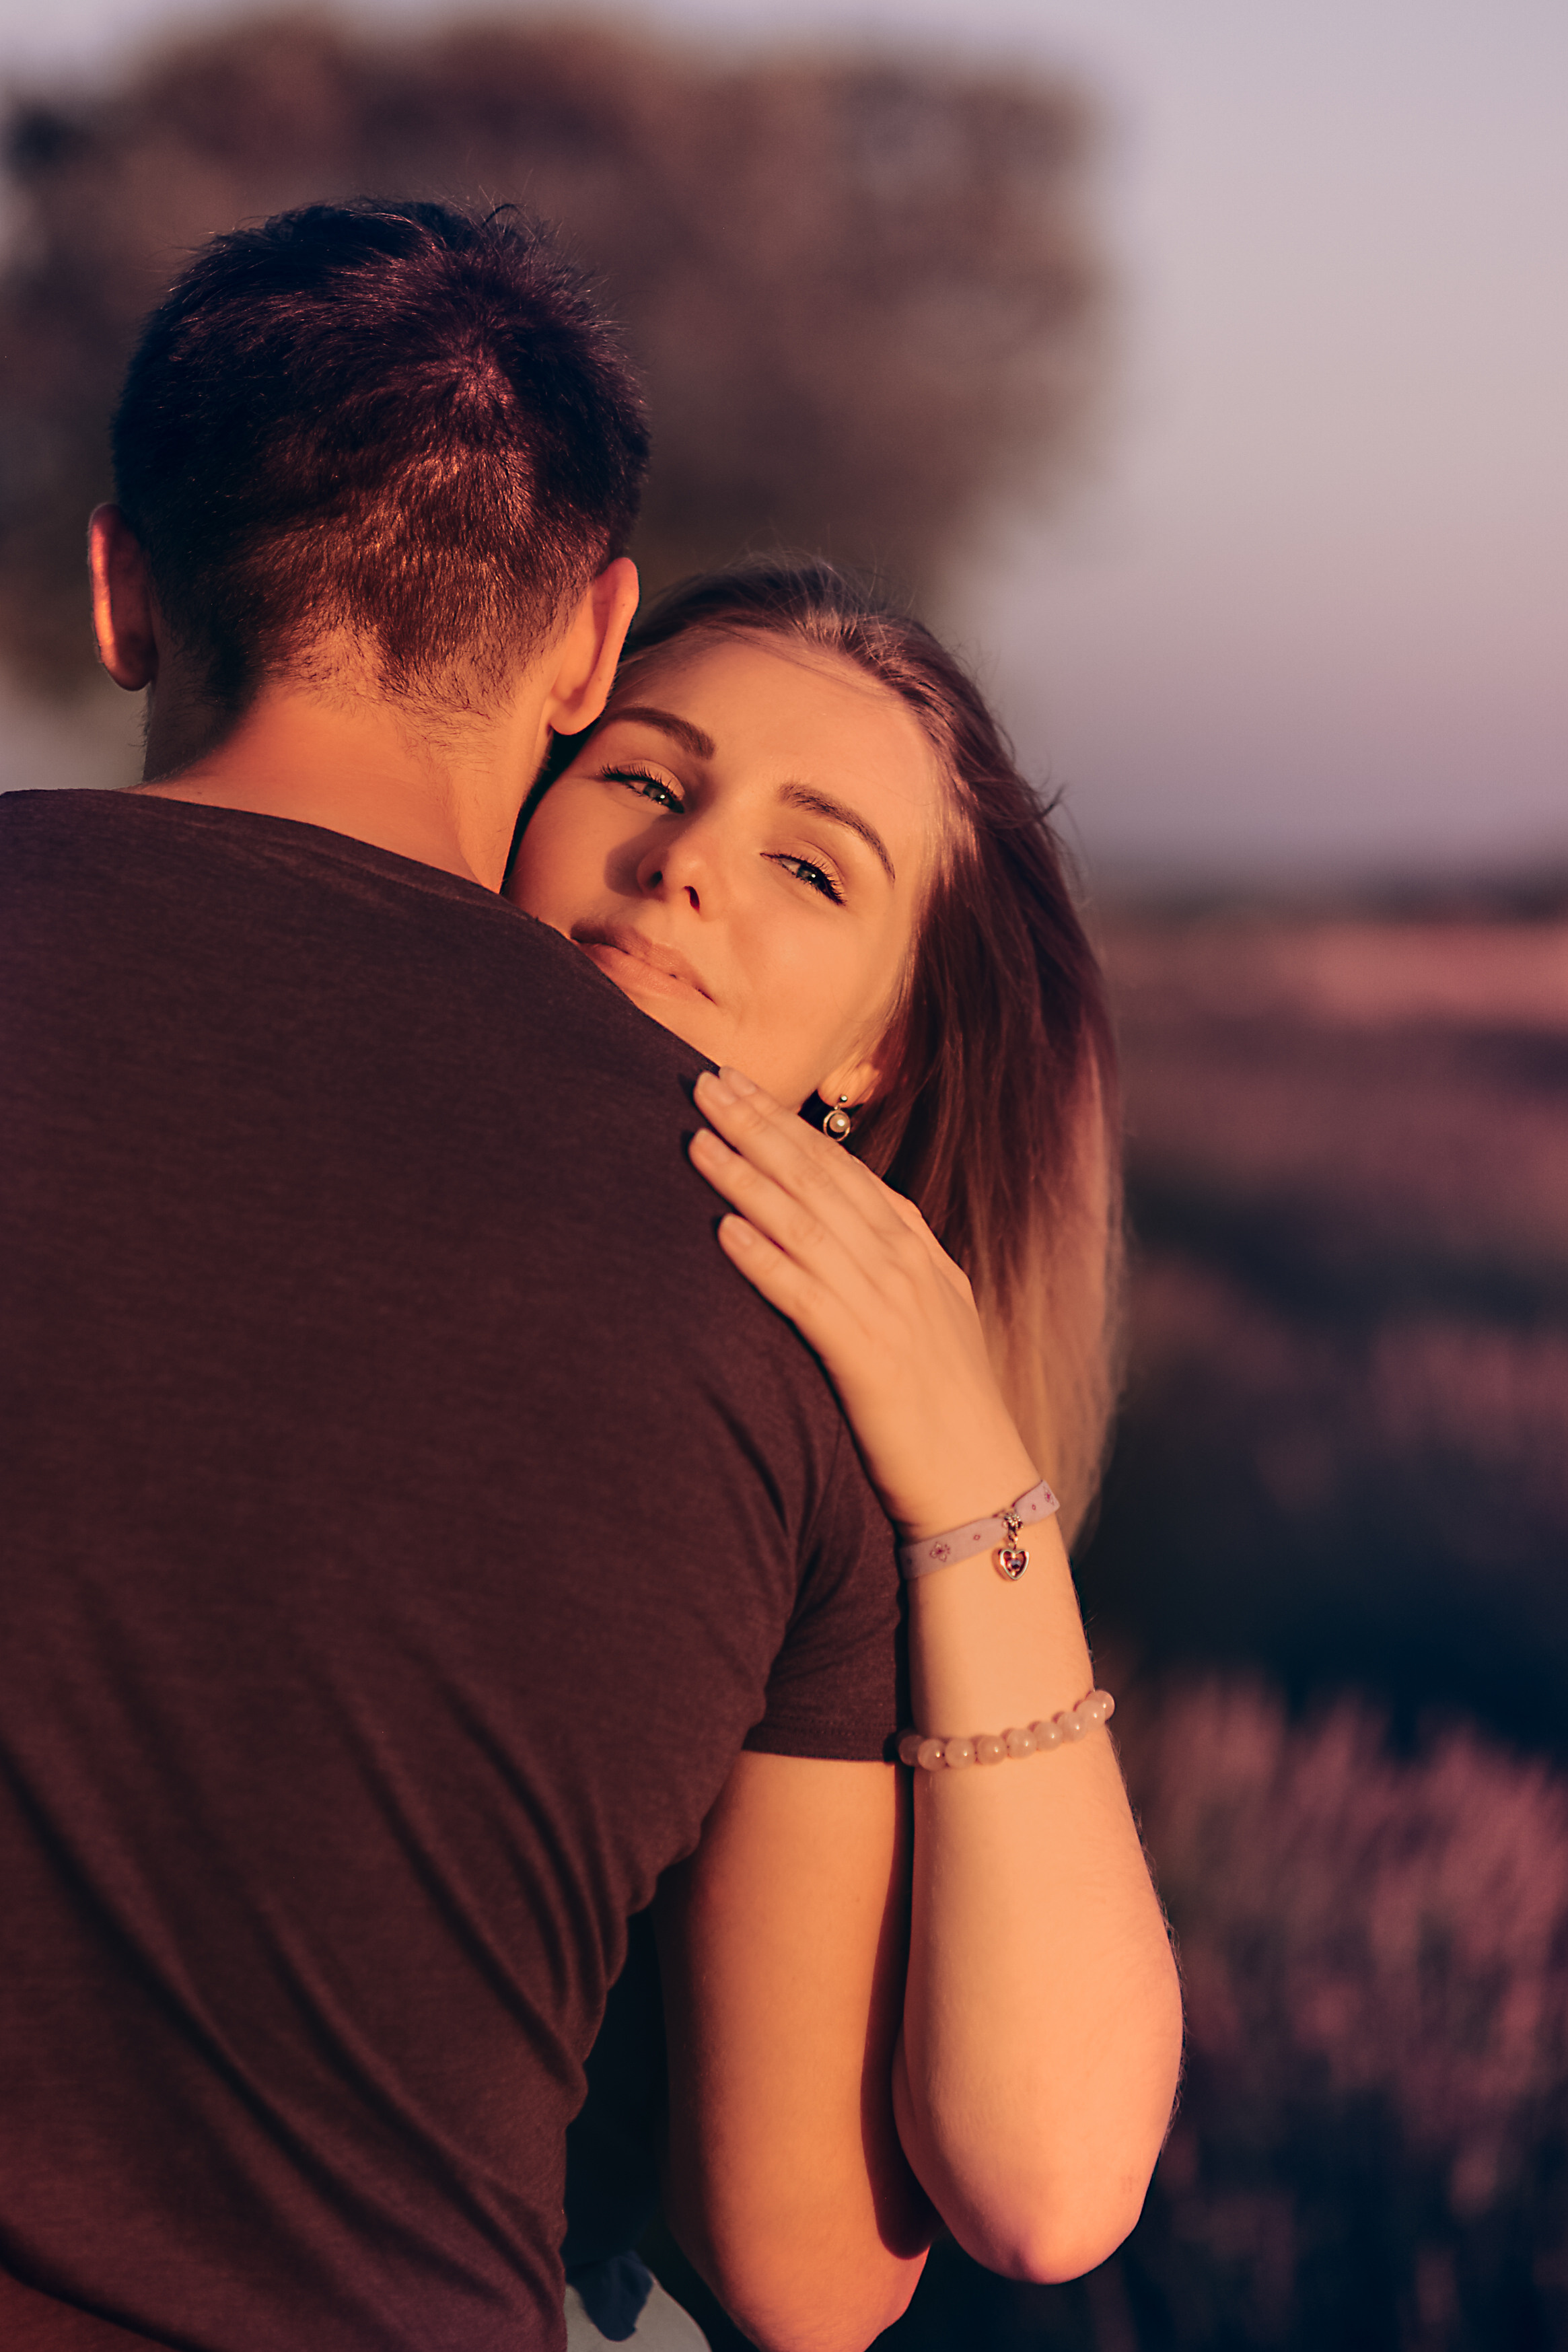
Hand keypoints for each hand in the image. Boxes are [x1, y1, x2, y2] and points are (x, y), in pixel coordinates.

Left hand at [689, 1067, 1039, 1539]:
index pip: (843, 1170)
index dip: (788, 1124)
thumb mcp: (929, 1315)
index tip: (740, 1086)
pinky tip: (723, 1230)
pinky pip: (806, 1297)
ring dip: (747, 1178)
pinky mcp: (868, 1358)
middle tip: (706, 1080)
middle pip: (820, 1179)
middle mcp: (905, 1266)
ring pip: (805, 1225)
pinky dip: (764, 1259)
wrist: (982, 1482)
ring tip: (697, 1139)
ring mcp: (889, 1308)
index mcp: (917, 1251)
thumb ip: (888, 1266)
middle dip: (760, 1126)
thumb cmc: (943, 1407)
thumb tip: (841, 1228)